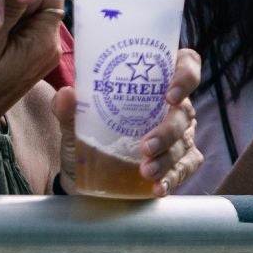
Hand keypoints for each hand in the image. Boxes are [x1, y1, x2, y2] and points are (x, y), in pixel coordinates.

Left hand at [53, 48, 202, 196]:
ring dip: (167, 158)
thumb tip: (66, 93)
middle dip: (167, 130)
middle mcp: (171, 107)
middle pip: (184, 112)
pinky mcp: (179, 161)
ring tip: (147, 171)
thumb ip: (68, 108)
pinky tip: (158, 187)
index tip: (169, 95)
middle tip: (145, 146)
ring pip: (185, 142)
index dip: (185, 75)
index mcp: (153, 85)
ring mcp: (180, 134)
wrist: (82, 172)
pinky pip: (186, 168)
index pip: (184, 65)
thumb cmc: (87, 133)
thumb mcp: (74, 121)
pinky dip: (172, 178)